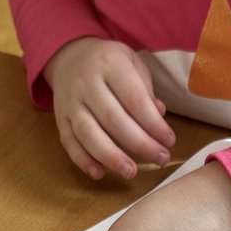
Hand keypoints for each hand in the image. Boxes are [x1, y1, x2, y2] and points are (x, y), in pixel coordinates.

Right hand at [44, 37, 175, 180]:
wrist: (69, 57)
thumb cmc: (109, 64)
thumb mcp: (132, 63)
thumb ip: (146, 90)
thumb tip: (159, 116)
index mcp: (110, 64)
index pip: (134, 98)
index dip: (153, 123)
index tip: (169, 141)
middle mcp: (86, 83)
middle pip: (113, 119)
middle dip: (140, 143)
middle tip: (160, 159)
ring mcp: (70, 102)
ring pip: (88, 134)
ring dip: (111, 157)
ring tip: (131, 172)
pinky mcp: (61, 119)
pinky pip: (69, 143)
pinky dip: (83, 161)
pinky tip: (100, 174)